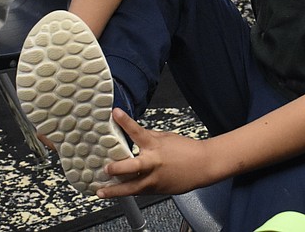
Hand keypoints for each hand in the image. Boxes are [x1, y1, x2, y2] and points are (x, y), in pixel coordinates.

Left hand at [96, 108, 216, 198]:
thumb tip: (132, 133)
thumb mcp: (165, 137)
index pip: (138, 131)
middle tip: (106, 168)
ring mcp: (154, 179)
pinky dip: (127, 192)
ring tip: (101, 191)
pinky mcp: (156, 190)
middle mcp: (153, 163)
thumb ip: (147, 137)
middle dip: (118, 168)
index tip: (115, 113)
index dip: (125, 121)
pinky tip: (115, 192)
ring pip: (132, 187)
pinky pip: (138, 192)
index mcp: (155, 145)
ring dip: (115, 190)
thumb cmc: (186, 150)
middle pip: (133, 167)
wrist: (203, 165)